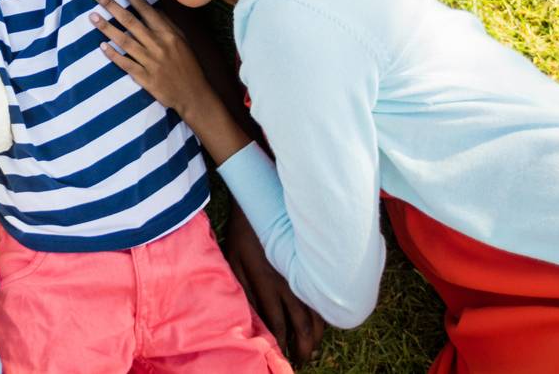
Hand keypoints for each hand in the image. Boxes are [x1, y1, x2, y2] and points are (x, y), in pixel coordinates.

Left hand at [91, 0, 252, 164]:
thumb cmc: (188, 65)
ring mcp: (150, 62)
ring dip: (107, 27)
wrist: (193, 95)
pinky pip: (126, 63)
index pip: (147, 11)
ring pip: (125, 41)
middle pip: (131, 22)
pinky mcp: (144, 78)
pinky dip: (113, 54)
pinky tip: (101, 45)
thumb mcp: (182, 41)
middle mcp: (158, 45)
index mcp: (168, 34)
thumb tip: (152, 8)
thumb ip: (167, 24)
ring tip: (92, 16)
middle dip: (113, 6)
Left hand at [225, 202, 325, 364]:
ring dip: (316, 334)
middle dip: (303, 346)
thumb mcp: (233, 259)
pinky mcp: (313, 265)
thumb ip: (241, 287)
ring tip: (312, 347)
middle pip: (303, 324)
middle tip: (301, 359)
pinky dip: (326, 313)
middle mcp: (288, 281)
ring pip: (318, 313)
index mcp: (265, 281)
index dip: (281, 343)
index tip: (281, 356)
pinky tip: (322, 323)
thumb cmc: (243, 231)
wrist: (264, 200)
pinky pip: (324, 295)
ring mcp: (304, 273)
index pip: (276, 322)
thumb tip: (250, 316)